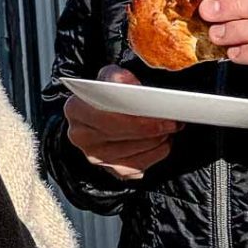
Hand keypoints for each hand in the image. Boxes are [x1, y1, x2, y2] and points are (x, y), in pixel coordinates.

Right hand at [64, 65, 180, 179]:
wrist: (102, 112)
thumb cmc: (107, 93)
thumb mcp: (109, 76)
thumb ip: (118, 77)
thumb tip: (132, 88)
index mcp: (75, 110)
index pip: (104, 117)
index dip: (133, 117)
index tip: (157, 111)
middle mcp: (80, 136)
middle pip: (120, 135)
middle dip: (150, 128)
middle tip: (172, 121)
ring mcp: (95, 157)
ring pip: (132, 152)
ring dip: (156, 141)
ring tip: (170, 128)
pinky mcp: (112, 170)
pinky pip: (138, 166)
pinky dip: (156, 153)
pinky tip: (163, 141)